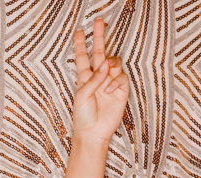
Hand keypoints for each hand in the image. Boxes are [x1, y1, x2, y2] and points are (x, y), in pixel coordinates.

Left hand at [71, 18, 130, 147]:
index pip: (82, 58)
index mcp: (84, 78)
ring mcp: (110, 82)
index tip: (79, 31)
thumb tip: (106, 63)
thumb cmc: (83, 116)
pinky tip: (108, 91)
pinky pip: (121, 77)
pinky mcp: (121, 89)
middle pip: (99, 52)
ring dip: (110, 65)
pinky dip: (114, 82)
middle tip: (99, 22)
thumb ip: (93, 79)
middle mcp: (98, 77)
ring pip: (113, 62)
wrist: (93, 132)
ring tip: (105, 74)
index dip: (80, 45)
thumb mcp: (82, 95)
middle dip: (99, 37)